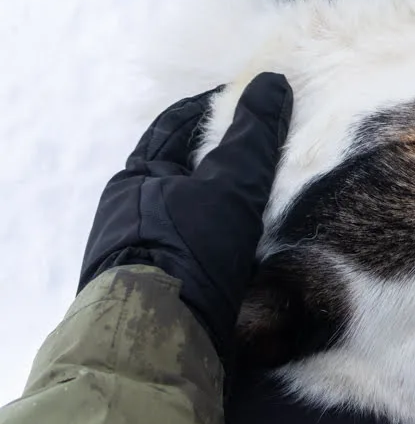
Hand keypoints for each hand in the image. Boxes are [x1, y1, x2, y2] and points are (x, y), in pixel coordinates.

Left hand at [79, 74, 292, 360]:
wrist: (158, 344)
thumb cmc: (188, 252)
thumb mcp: (230, 183)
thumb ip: (254, 133)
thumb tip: (272, 80)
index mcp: (135, 177)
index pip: (179, 123)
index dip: (219, 108)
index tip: (259, 102)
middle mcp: (131, 213)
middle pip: (186, 170)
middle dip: (225, 158)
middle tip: (275, 147)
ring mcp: (141, 255)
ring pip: (192, 214)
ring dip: (227, 205)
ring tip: (274, 199)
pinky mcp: (159, 292)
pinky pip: (196, 252)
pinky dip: (223, 242)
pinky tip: (252, 249)